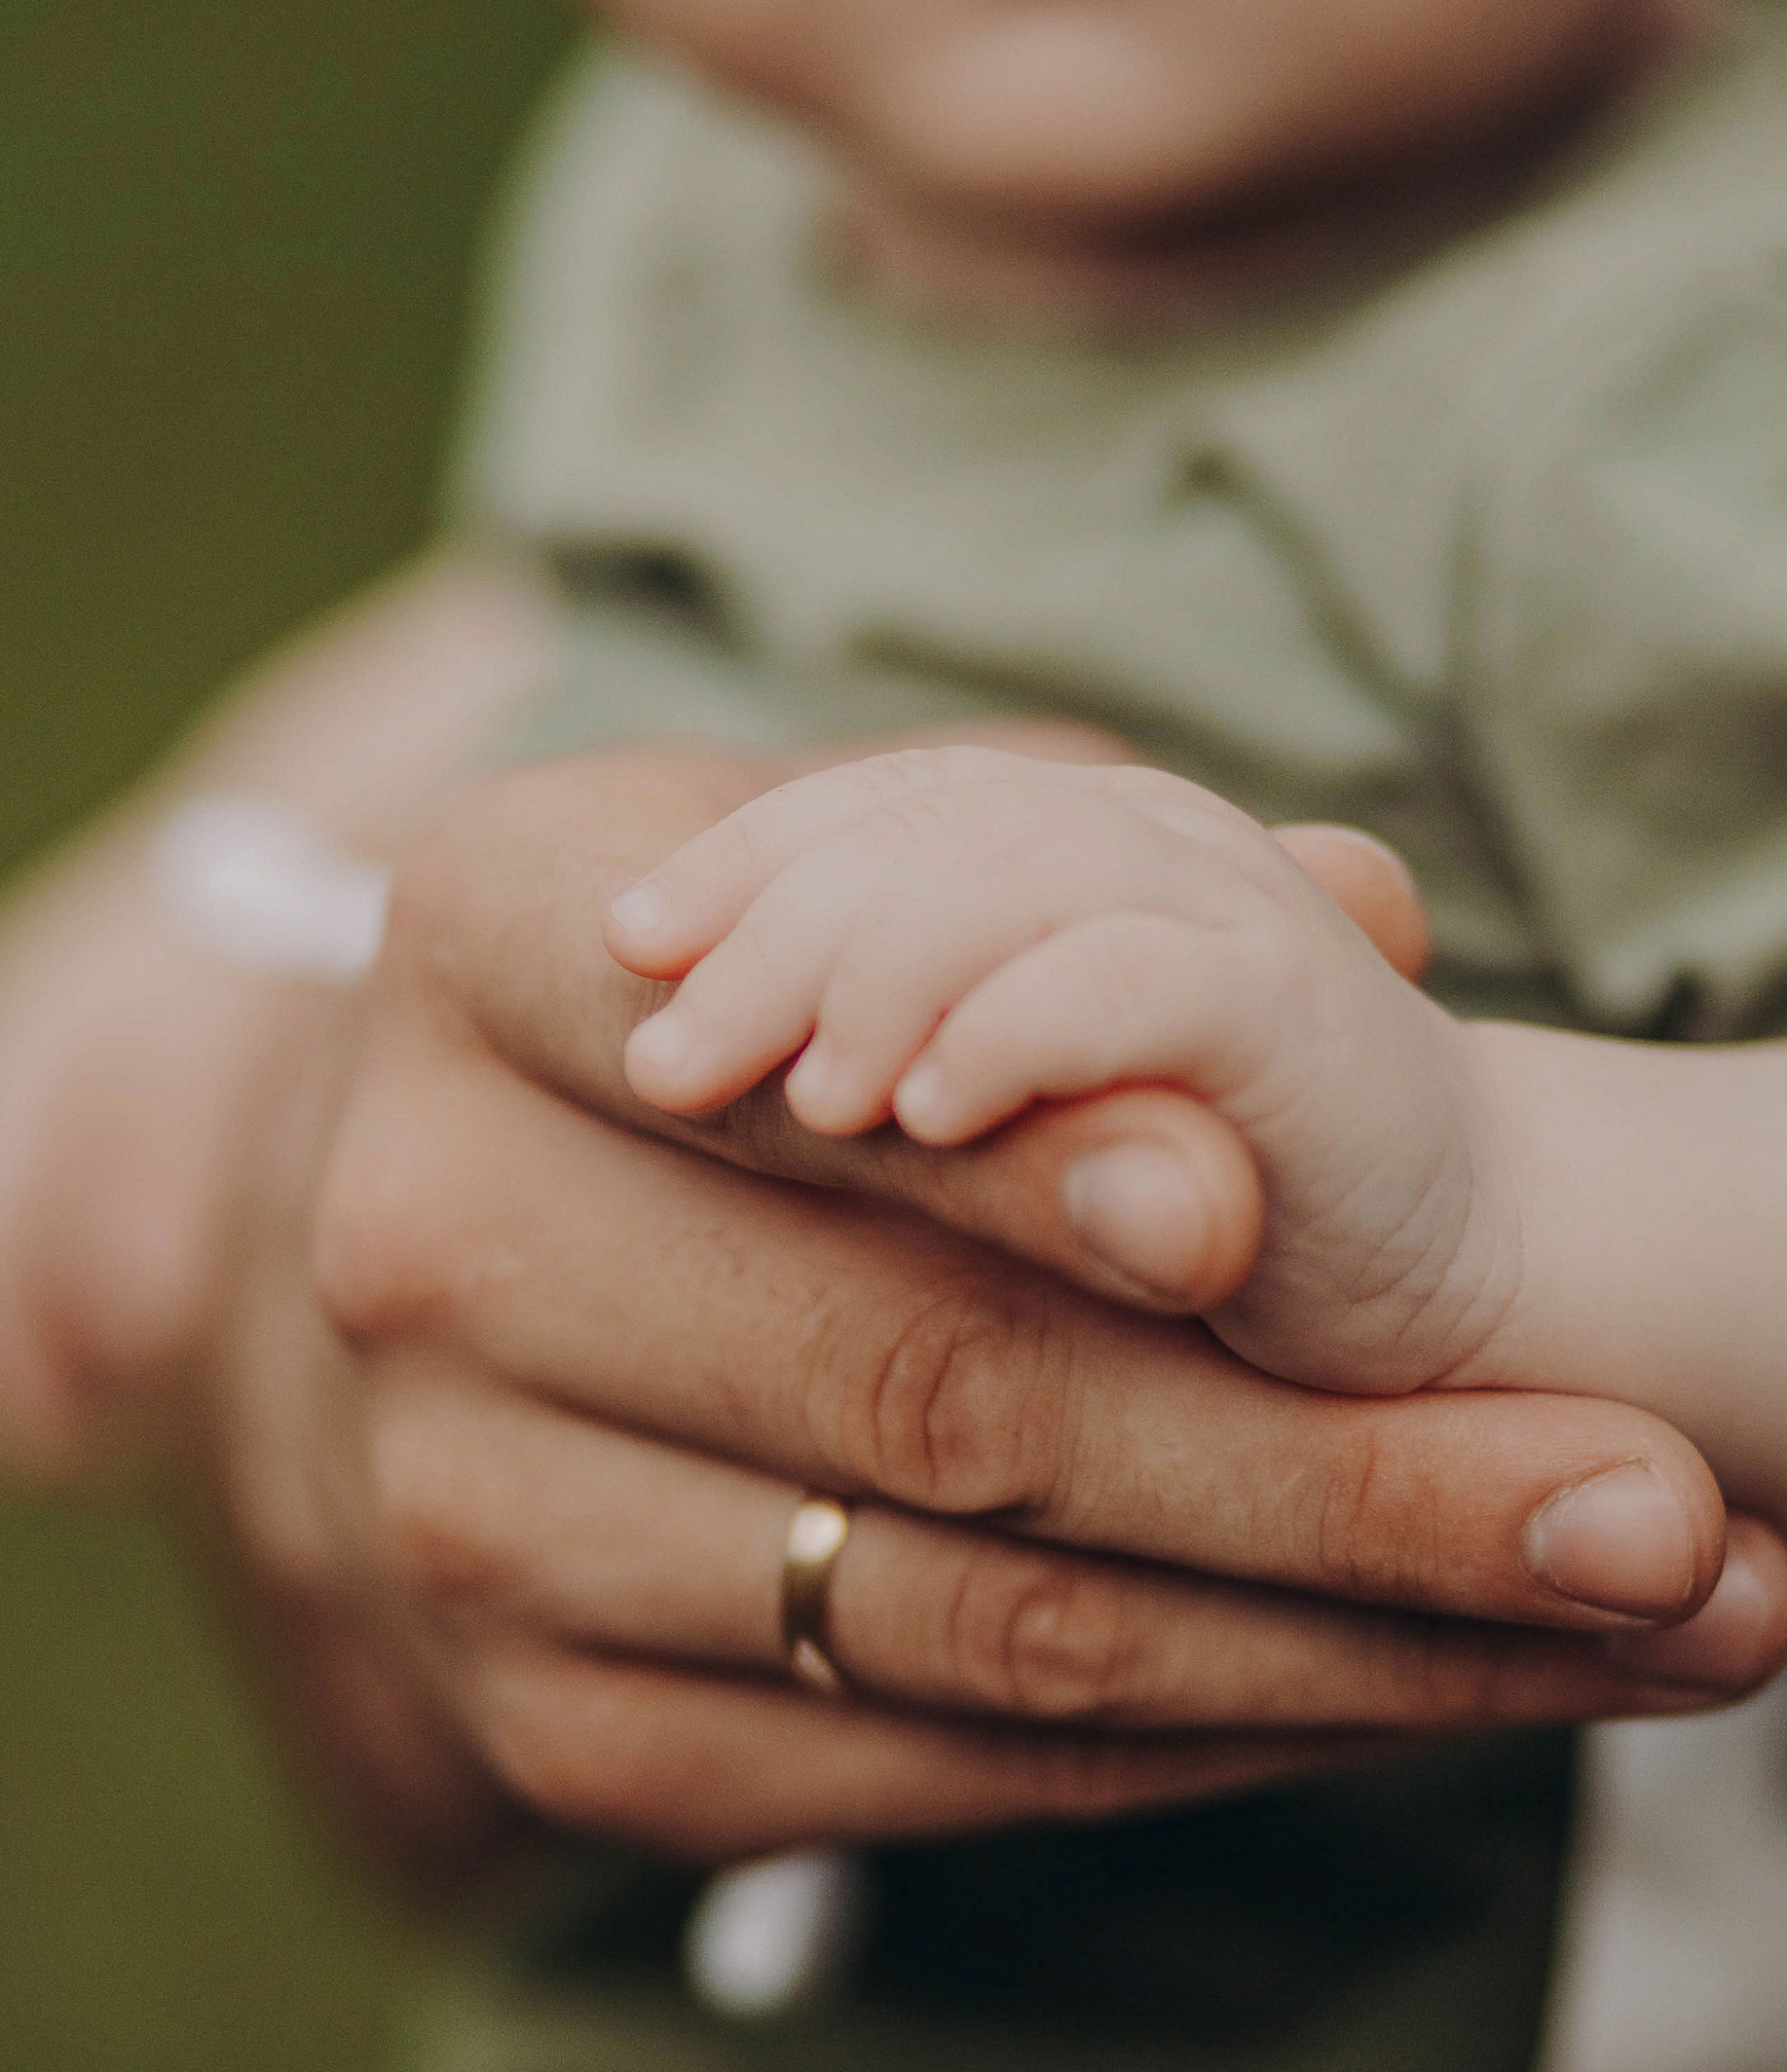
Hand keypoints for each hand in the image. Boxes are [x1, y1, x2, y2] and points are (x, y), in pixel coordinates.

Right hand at [248, 741, 1786, 1867]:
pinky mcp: (561, 1736)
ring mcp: (467, 1521)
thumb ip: (1094, 872)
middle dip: (1332, 1467)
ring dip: (1353, 1647)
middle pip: (922, 1388)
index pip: (760, 1060)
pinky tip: (1450, 1696)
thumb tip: (1365, 920)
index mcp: (481, 953)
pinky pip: (949, 1768)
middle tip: (1648, 1507)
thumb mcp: (877, 869)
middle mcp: (421, 1248)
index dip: (991, 1151)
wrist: (503, 1274)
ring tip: (1662, 1620)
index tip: (1242, 1219)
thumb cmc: (764, 1033)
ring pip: (970, 1620)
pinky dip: (1230, 1739)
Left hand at [608, 745, 1488, 1390]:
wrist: (1445, 1268)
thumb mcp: (985, 1135)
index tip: (626, 953)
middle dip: (774, 936)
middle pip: (921, 831)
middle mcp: (1143, 842)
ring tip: (796, 1098)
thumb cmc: (1177, 1211)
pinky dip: (1016, 1033)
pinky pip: (1133, 984)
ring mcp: (1228, 912)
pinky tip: (920, 1114)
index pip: (875, 802)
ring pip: (1015, 880)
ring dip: (879, 978)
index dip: (741, 859)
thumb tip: (656, 1053)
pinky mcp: (1297, 1017)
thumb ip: (864, 1073)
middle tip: (660, 1060)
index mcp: (1063, 842)